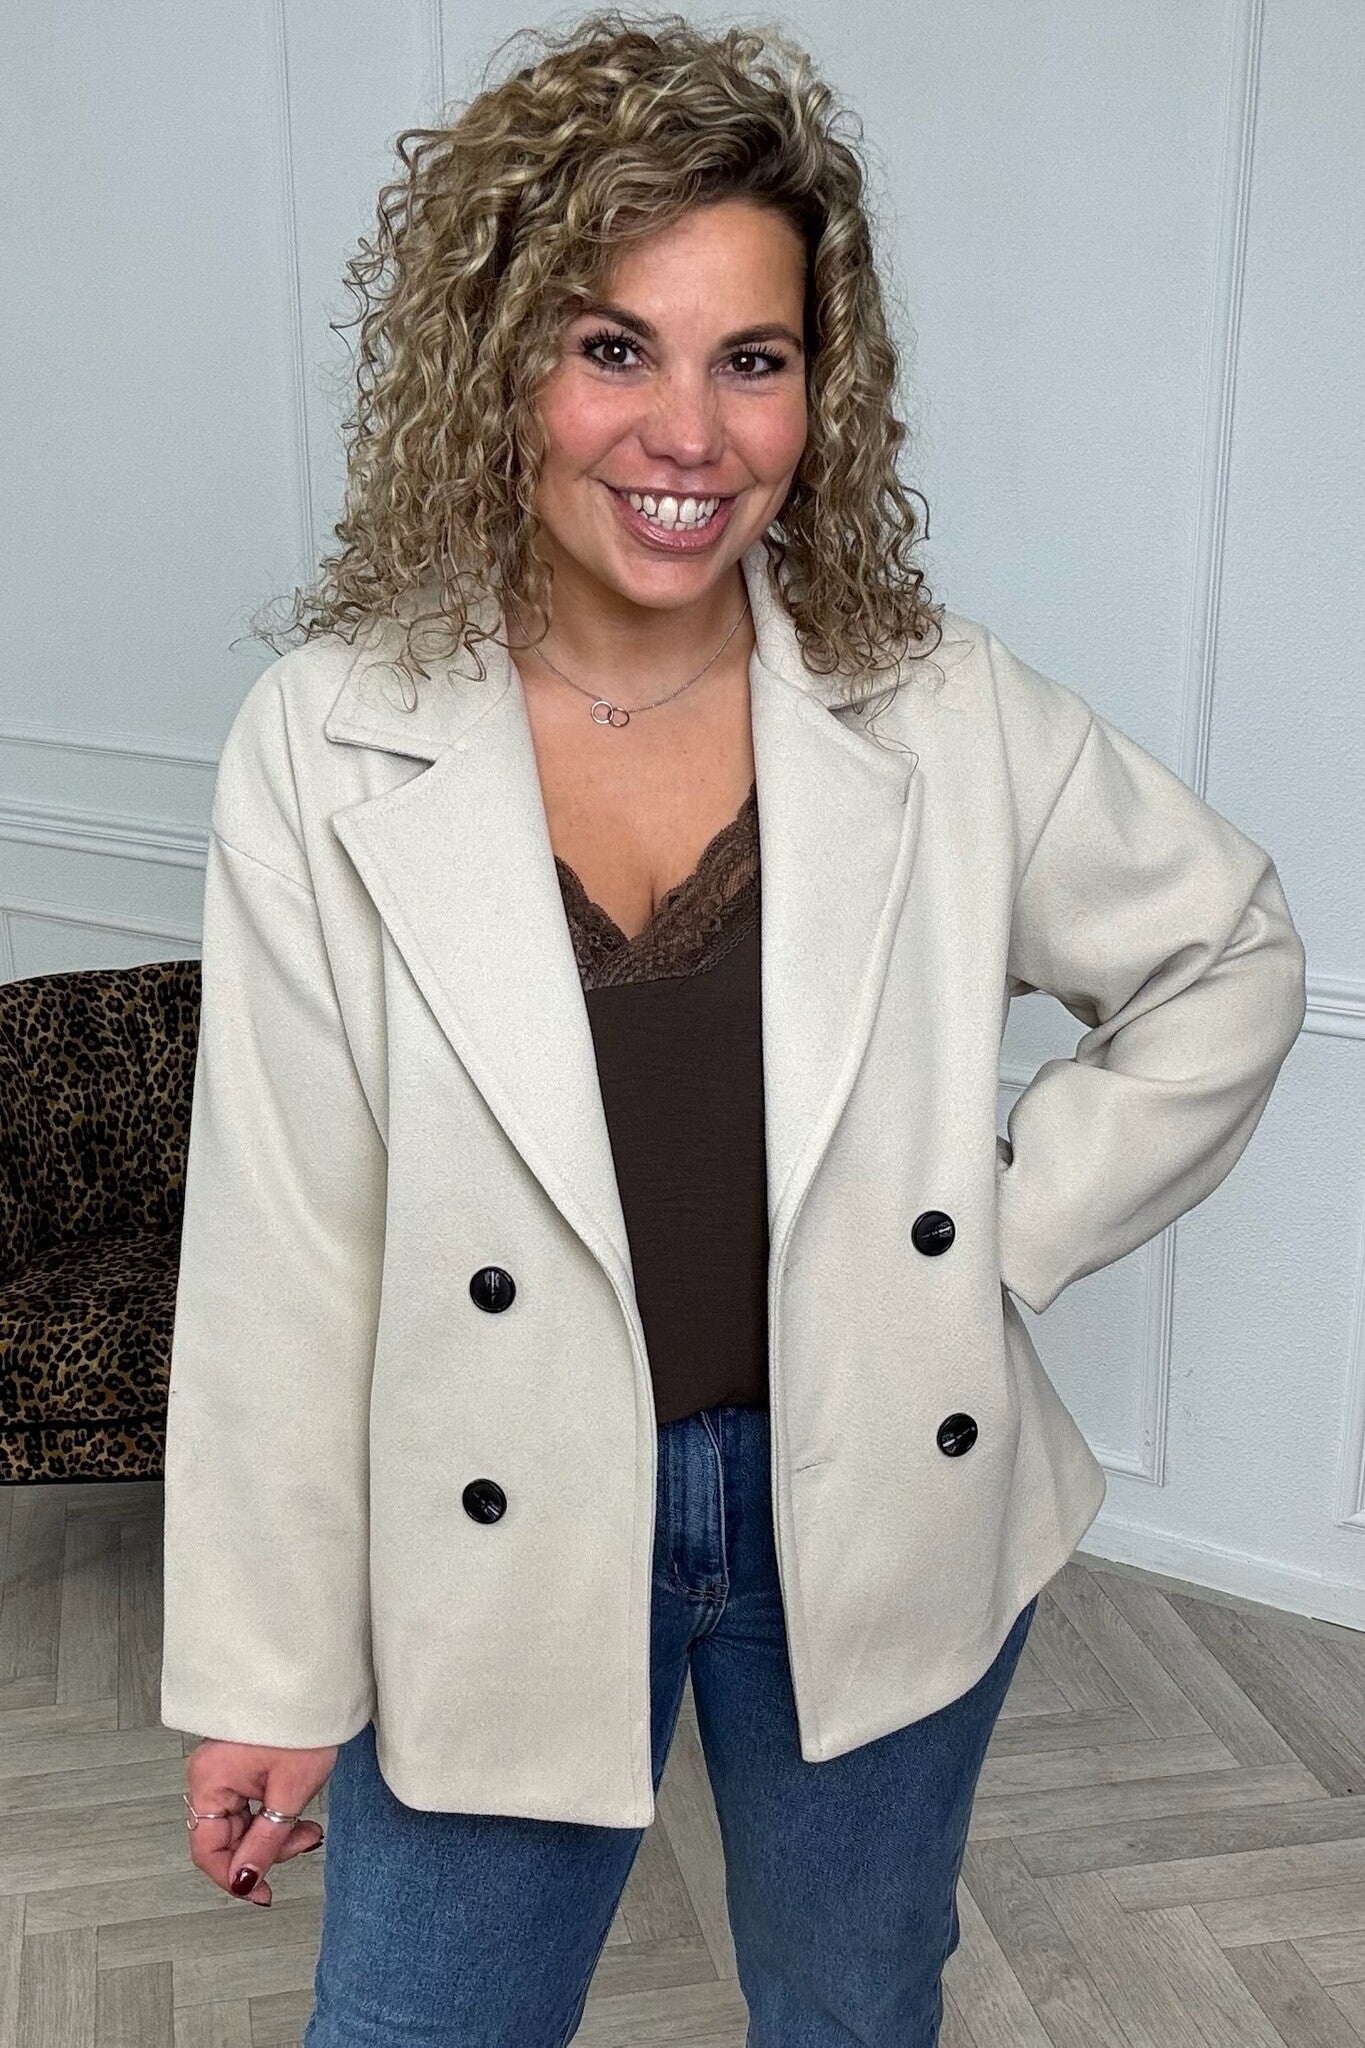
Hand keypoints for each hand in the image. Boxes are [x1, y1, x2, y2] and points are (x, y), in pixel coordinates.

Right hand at [183, 1739, 335, 1905]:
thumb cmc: (302, 1726)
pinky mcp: (237, 1765)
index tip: (263, 1894)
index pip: (208, 1850)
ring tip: (309, 1827)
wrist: (314, 1682)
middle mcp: (207, 1776)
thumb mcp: (290, 1792)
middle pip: (226, 1838)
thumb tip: (245, 1882)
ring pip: (241, 1824)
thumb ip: (265, 1842)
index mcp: (209, 1782)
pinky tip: (297, 1814)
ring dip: (274, 1833)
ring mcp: (221, 1770)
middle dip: (267, 1850)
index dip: (234, 1878)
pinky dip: (272, 1815)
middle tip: (306, 1840)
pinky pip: (247, 1805)